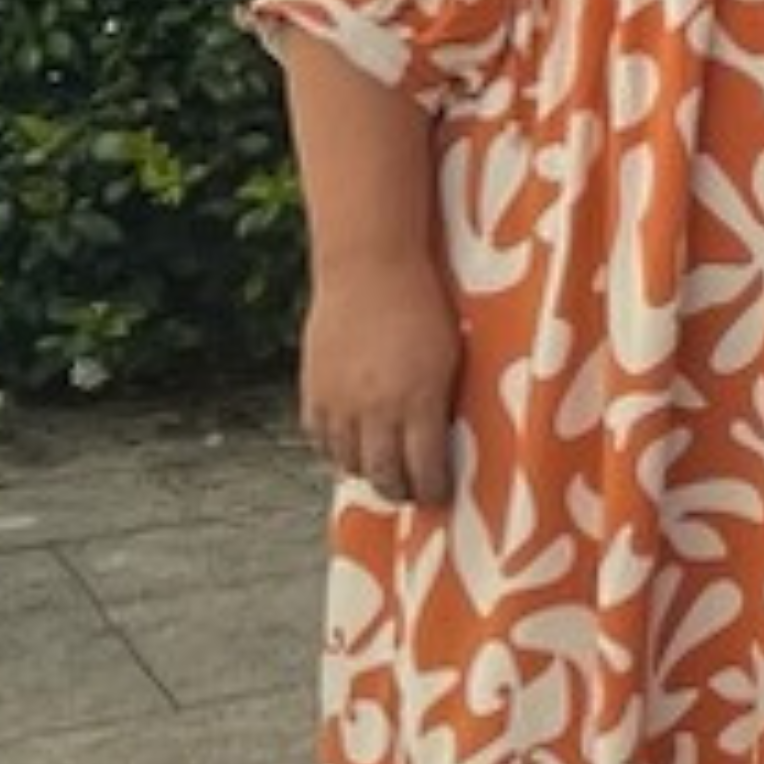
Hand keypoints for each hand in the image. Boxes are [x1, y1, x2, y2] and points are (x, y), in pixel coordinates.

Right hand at [300, 257, 463, 508]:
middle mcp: (376, 408)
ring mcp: (340, 402)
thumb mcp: (449, 355)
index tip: (441, 497)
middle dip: (401, 491)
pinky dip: (335, 450)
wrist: (369, 266)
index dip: (433, 490)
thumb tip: (446, 437)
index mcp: (418, 400)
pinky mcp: (313, 389)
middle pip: (384, 475)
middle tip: (412, 494)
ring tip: (382, 471)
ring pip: (349, 462)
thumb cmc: (424, 305)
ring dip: (367, 472)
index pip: (425, 468)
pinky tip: (350, 447)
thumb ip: (443, 400)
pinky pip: (320, 438)